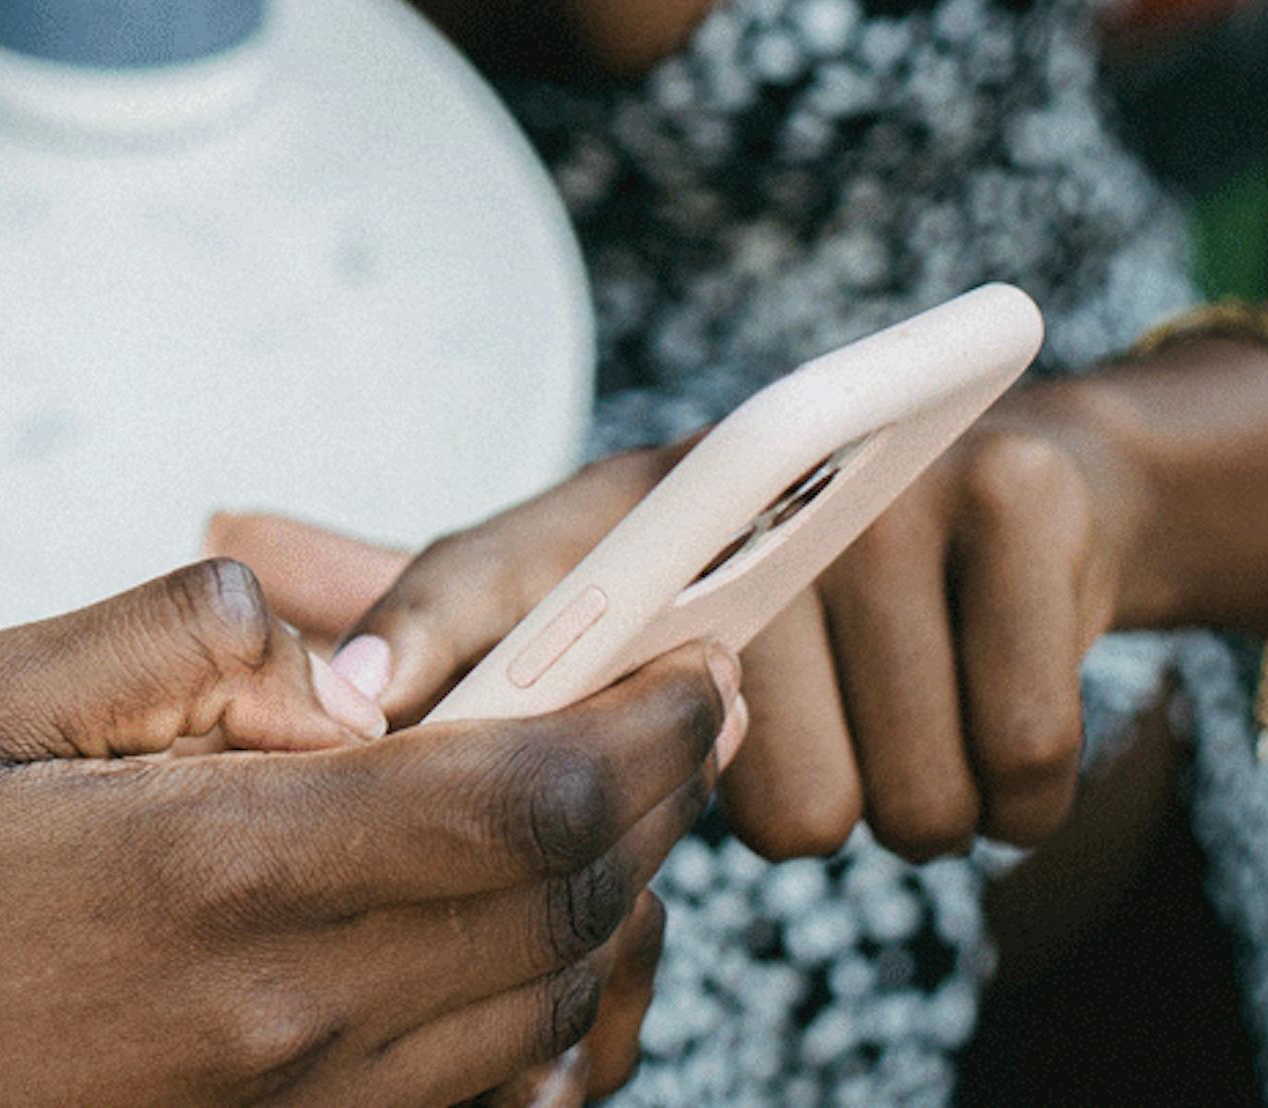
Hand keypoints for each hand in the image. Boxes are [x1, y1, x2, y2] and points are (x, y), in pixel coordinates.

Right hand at [0, 559, 738, 1107]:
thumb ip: (168, 635)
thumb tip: (314, 627)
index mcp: (226, 869)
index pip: (521, 796)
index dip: (635, 724)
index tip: (686, 664)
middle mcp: (295, 1011)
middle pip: (566, 906)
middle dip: (651, 800)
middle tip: (677, 716)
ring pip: (546, 1012)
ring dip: (608, 906)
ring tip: (609, 812)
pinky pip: (484, 1106)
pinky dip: (542, 1022)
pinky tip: (522, 952)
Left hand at [254, 386, 1149, 864]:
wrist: (1038, 492)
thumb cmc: (780, 573)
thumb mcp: (614, 570)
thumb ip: (450, 591)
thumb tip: (228, 531)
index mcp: (617, 503)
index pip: (501, 568)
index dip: (429, 639)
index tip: (363, 714)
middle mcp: (736, 467)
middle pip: (735, 775)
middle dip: (773, 799)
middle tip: (797, 718)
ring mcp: (891, 487)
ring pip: (880, 800)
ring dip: (898, 796)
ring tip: (886, 703)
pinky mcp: (1030, 510)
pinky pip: (1010, 767)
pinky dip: (1013, 782)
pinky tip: (981, 707)